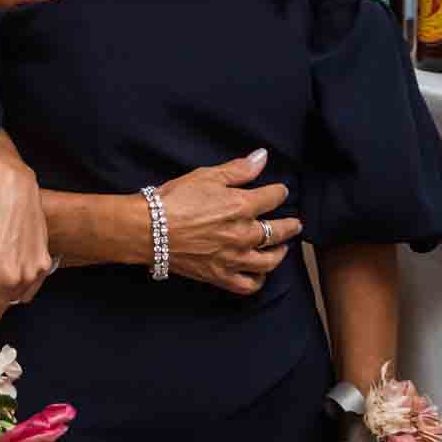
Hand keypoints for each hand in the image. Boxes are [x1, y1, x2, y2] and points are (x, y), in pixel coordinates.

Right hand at [155, 149, 299, 294]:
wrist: (147, 229)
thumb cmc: (172, 199)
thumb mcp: (205, 176)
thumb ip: (237, 169)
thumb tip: (262, 157)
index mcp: (241, 206)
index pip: (274, 197)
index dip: (279, 192)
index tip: (280, 191)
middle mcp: (243, 234)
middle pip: (279, 231)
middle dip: (290, 225)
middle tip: (294, 223)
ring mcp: (234, 258)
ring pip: (270, 260)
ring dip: (280, 253)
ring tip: (282, 248)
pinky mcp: (220, 275)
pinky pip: (248, 284)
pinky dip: (258, 280)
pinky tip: (259, 274)